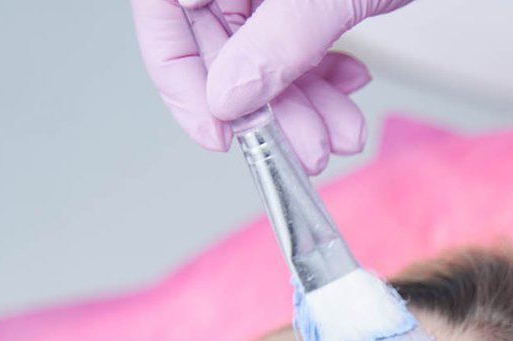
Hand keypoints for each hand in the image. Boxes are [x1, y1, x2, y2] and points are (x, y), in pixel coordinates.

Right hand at [131, 0, 412, 169]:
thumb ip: (277, 40)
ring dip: (301, 103)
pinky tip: (349, 87)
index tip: (221, 136)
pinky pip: (294, 39)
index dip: (183, 84)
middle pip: (218, 45)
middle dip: (268, 106)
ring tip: (340, 133)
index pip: (163, 19)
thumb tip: (229, 97)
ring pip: (260, 53)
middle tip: (306, 148)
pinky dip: (322, 73)